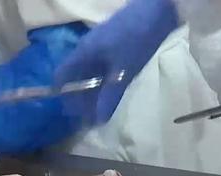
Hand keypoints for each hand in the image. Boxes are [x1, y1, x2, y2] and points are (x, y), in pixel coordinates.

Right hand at [54, 0, 179, 124]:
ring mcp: (101, 45)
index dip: (64, 95)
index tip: (71, 113)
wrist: (158, 10)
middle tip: (88, 117)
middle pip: (76, 76)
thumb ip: (110, 95)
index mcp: (84, 52)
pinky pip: (102, 66)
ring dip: (93, 90)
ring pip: (90, 72)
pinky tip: (112, 92)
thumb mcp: (123, 71)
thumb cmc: (136, 39)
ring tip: (101, 108)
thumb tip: (98, 120)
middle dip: (80, 97)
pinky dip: (104, 81)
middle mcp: (88, 48)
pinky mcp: (114, 45)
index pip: (62, 75)